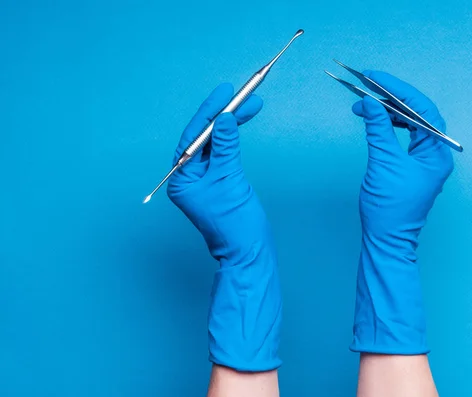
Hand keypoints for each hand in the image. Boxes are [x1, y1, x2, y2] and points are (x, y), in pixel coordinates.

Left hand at [167, 83, 281, 371]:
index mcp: (182, 177)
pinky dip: (234, 138)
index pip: (194, 136)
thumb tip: (225, 118)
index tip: (226, 91)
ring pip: (216, 142)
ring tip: (252, 104)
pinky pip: (224, 153)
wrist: (247, 251)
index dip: (211, 111)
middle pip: (205, 136)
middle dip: (224, 115)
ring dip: (232, 124)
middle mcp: (188, 176)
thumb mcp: (229, 180)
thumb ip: (226, 147)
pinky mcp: (219, 182)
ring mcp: (204, 179)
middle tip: (243, 93)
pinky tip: (243, 124)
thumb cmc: (234, 223)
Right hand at [350, 71, 453, 354]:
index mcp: (436, 153)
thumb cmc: (390, 209)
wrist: (387, 239)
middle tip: (368, 84)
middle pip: (418, 114)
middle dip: (392, 98)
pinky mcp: (412, 167)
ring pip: (410, 124)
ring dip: (389, 111)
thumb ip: (378, 130)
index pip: (422, 109)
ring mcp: (424, 161)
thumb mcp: (383, 164)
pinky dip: (388, 126)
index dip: (398, 90)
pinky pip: (403, 136)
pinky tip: (374, 120)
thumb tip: (371, 103)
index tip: (375, 78)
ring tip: (365, 103)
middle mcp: (435, 154)